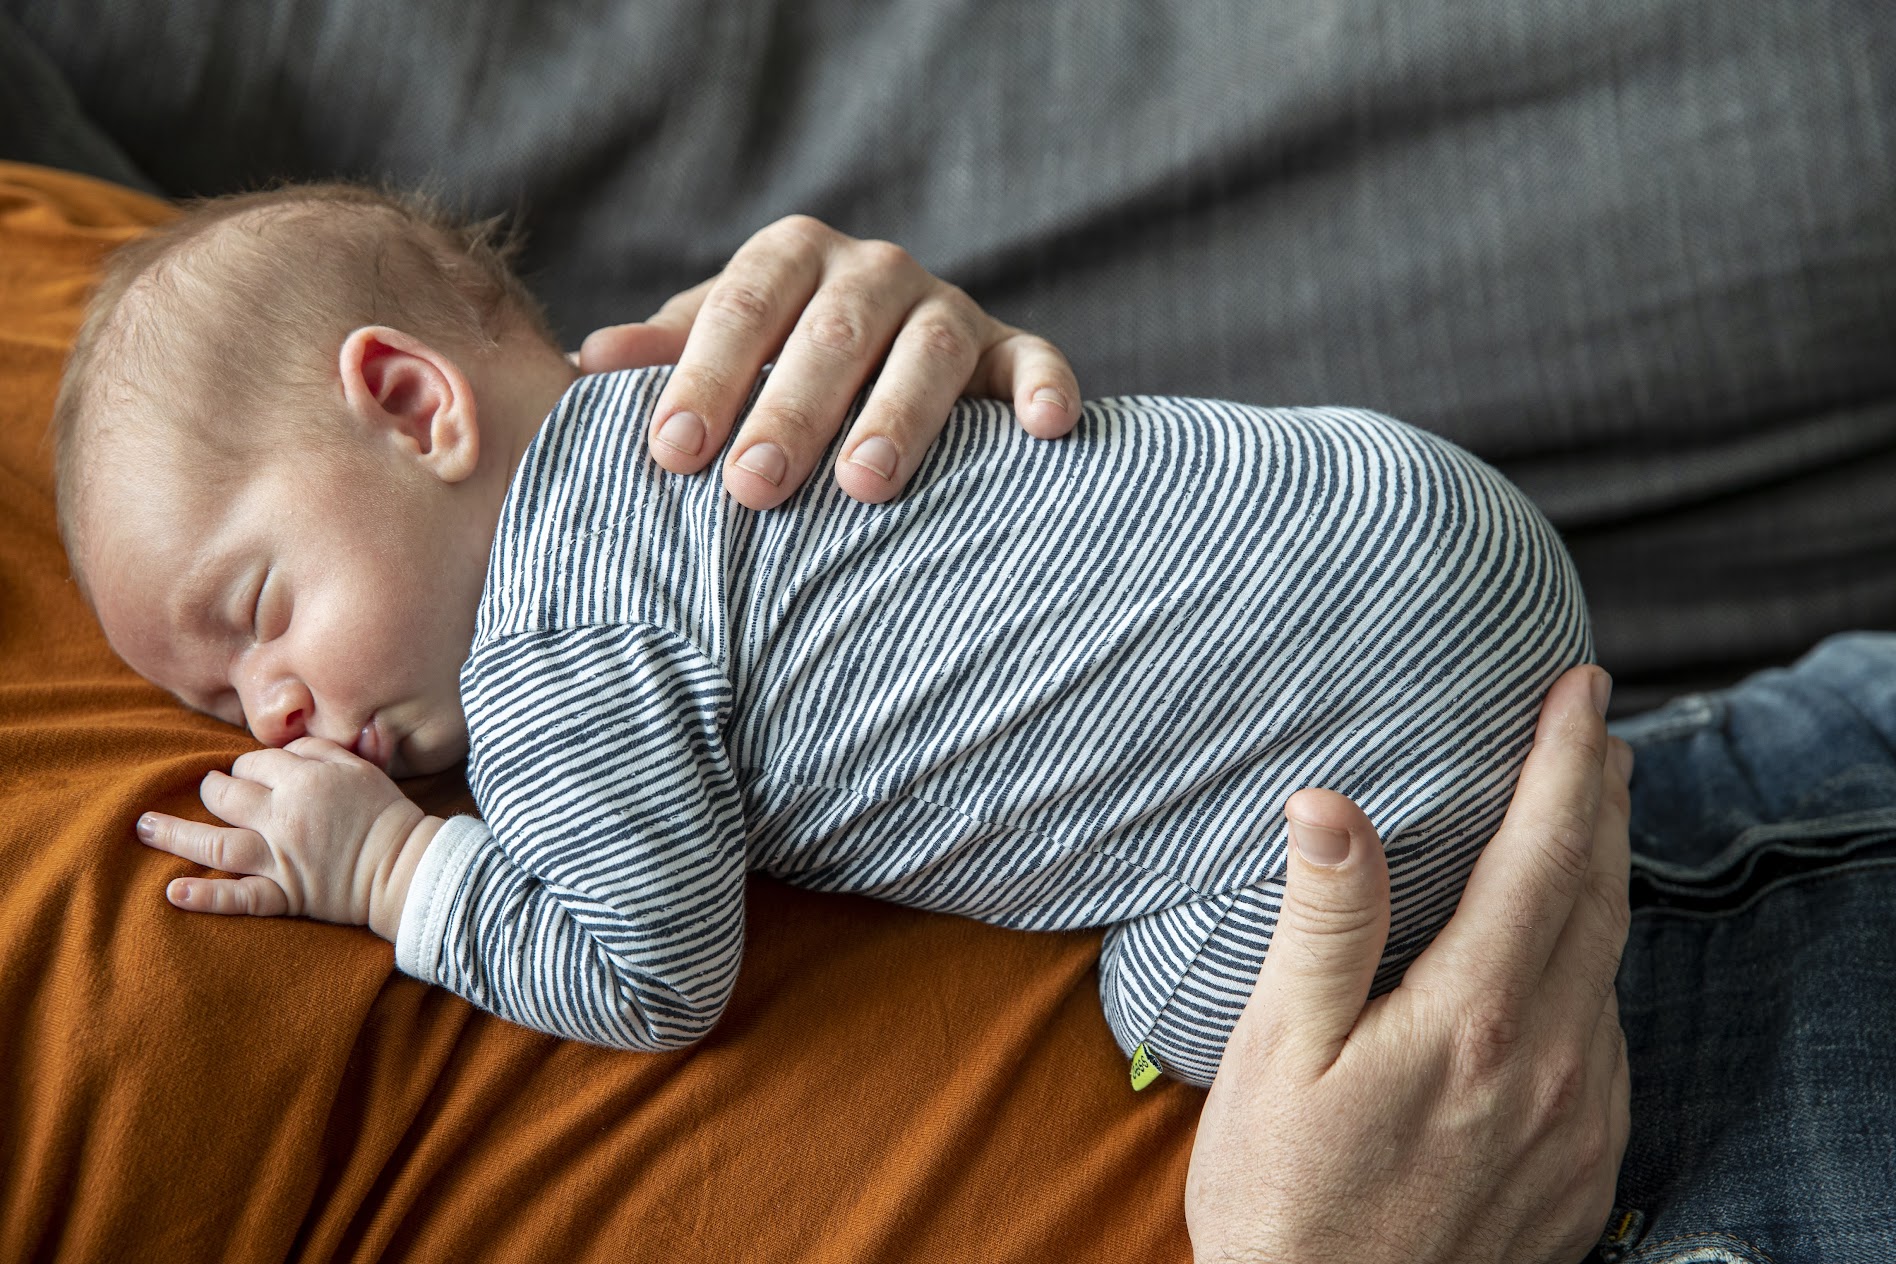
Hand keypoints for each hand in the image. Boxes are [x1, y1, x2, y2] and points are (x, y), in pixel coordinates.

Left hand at [134, 737, 442, 940]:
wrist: (407, 867)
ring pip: (215, 844)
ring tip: (143, 827)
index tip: (256, 773)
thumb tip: (284, 747)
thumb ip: (319, 749)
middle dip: (213, 789)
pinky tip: (173, 891)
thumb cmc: (386, 814)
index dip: (250, 765)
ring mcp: (280, 859)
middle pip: (226, 795)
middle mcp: (284, 817)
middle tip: (210, 791)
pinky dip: (206, 897)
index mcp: (304, 781)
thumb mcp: (361, 766)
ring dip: (174, 835)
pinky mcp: (285, 894)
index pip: (253, 762)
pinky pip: (240, 897)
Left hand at [577, 215, 1081, 509]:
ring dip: (899, 415)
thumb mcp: (719, 353)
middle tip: (753, 489)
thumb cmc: (777, 369)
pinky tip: (1044, 430)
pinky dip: (1045, 389)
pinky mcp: (1011, 353)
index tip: (673, 453)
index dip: (707, 377)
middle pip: (833, 334)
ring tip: (864, 484)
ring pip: (928, 352)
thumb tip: (588, 363)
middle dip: (790, 412)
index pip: (744, 309)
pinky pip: (1035, 362)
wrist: (879, 361)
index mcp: (793, 259)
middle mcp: (874, 271)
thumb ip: (665, 357)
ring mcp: (949, 310)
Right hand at [1185, 666, 1633, 1263]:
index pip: (1543, 856)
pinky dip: (1596, 967)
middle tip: (1597, 729)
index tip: (1579, 688)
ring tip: (1582, 822)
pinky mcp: (1586, 1166)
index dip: (1566, 762)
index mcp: (1474, 1020)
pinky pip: (1608, 1038)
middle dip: (1602, 802)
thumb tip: (1328, 803)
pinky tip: (1566, 957)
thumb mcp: (1276, 1055)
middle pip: (1598, 897)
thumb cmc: (1281, 1199)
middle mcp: (1550, 1064)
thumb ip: (1323, 926)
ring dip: (1603, 881)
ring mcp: (1580, 1121)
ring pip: (1610, 967)